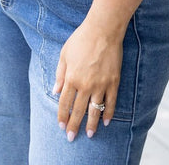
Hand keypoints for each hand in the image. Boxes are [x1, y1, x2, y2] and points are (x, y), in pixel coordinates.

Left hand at [53, 18, 122, 141]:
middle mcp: (85, 84)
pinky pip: (111, 102)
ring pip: (94, 110)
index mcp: (71, 77)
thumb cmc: (82, 39)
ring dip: (91, 124)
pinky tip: (106, 122)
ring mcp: (100, 84)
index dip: (62, 116)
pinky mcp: (113, 82)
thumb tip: (55, 91)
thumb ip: (60, 74)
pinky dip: (109, 114)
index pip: (64, 103)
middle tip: (71, 138)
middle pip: (78, 110)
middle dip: (74, 126)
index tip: (62, 126)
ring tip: (89, 134)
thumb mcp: (64, 54)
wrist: (103, 29)